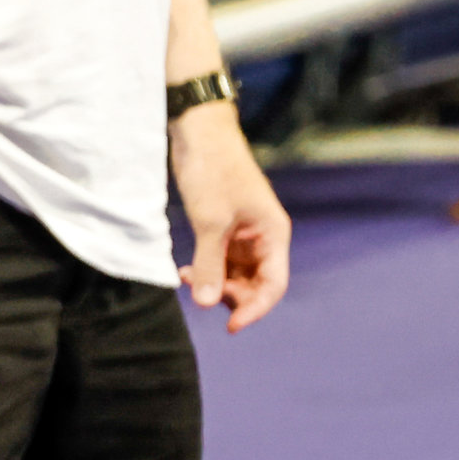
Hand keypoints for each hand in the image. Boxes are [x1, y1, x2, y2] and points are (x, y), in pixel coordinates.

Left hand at [173, 110, 288, 329]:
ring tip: (186, 279)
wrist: (198, 133)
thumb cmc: (212, 171)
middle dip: (230, 297)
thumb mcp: (210, 222)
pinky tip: (184, 271)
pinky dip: (205, 270)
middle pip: (256, 284)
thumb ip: (209, 264)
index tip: (230, 326)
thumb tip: (206, 304)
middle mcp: (264, 237)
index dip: (255, 309)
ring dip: (214, 284)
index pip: (274, 284)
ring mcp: (244, 234)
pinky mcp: (225, 229)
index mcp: (273, 233)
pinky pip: (220, 261)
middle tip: (200, 296)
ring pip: (236, 275)